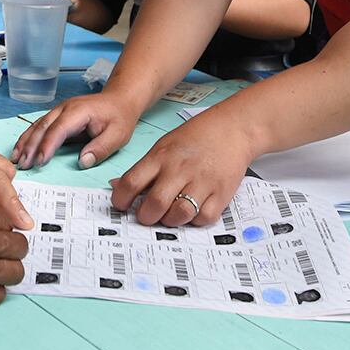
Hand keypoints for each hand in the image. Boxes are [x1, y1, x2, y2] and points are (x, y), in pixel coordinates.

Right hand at [10, 91, 137, 171]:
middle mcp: (64, 108)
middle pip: (42, 127)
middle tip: (22, 165)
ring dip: (25, 142)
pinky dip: (28, 138)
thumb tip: (82, 162)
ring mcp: (59, 110)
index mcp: (78, 112)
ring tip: (15, 159)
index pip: (58, 129)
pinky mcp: (57, 116)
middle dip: (30, 147)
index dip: (47, 146)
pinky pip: (40, 126)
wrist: (119, 100)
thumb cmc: (119, 117)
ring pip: (37, 125)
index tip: (40, 162)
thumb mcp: (118, 135)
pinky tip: (21, 149)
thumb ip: (100, 148)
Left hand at [108, 109, 254, 227]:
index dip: (120, 199)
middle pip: (155, 203)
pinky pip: (204, 218)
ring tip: (169, 215)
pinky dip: (195, 220)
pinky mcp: (221, 193)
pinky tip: (192, 212)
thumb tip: (118, 186)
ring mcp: (201, 182)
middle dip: (146, 216)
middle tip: (147, 215)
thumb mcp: (163, 146)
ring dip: (170, 220)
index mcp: (160, 156)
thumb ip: (144, 168)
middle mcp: (179, 169)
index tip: (121, 205)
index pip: (132, 182)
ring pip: (180, 214)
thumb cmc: (195, 138)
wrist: (232, 129)